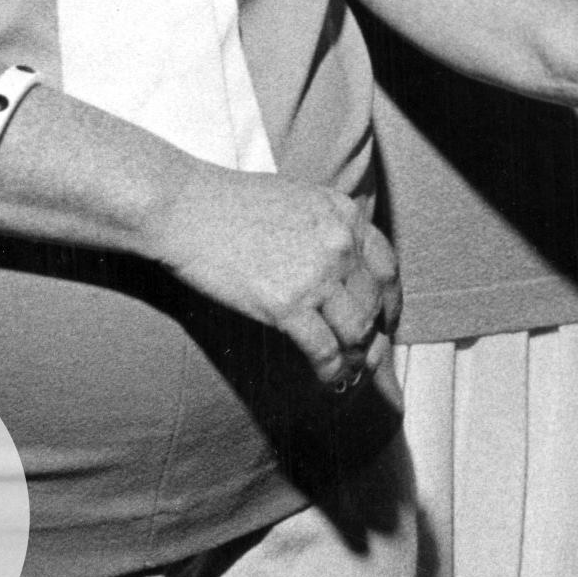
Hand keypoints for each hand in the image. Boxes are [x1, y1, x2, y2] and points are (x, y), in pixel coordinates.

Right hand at [145, 167, 398, 389]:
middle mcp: (340, 244)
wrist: (186, 210)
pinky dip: (331, 369)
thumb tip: (339, 261)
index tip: (388, 319)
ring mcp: (316, 276)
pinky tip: (327, 377)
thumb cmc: (230, 203)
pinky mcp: (287, 306)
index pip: (386, 266)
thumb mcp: (298, 199)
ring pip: (357, 329)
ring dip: (355, 355)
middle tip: (365, 353)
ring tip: (347, 369)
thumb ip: (326, 227)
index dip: (391, 299)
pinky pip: (324, 348)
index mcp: (345, 215)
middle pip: (373, 301)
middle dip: (372, 333)